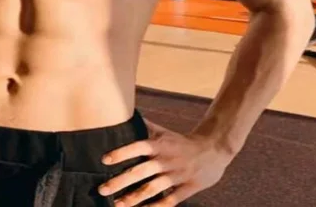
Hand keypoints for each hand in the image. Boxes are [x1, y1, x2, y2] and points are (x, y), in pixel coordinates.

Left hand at [98, 121, 231, 205]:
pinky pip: (170, 201)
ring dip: (133, 198)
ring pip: (152, 189)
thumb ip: (144, 127)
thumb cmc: (181, 141)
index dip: (121, 153)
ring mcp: (176, 176)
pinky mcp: (187, 189)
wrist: (212, 150)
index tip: (104, 160)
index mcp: (159, 144)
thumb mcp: (163, 132)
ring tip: (117, 204)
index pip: (137, 147)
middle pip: (140, 172)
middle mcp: (166, 160)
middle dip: (120, 182)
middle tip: (102, 189)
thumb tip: (123, 116)